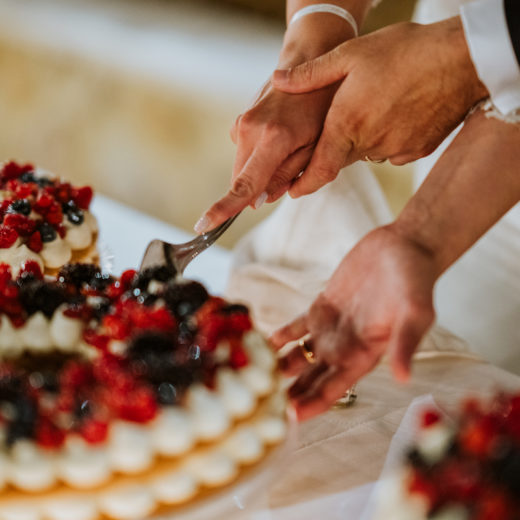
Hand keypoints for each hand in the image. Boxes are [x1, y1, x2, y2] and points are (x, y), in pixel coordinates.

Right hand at [194, 10, 357, 232]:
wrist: (311, 59)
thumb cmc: (323, 105)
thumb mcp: (319, 144)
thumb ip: (290, 175)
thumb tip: (261, 199)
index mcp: (273, 138)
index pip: (245, 184)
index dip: (224, 209)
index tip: (204, 226)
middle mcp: (250, 130)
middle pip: (243, 179)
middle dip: (260, 188)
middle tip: (291, 170)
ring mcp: (242, 124)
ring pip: (244, 168)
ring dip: (261, 171)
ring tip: (290, 149)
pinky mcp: (241, 122)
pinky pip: (245, 153)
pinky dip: (259, 158)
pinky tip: (280, 140)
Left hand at [271, 226, 436, 420]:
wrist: (404, 248)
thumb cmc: (416, 282)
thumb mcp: (415, 312)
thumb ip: (405, 343)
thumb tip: (404, 378)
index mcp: (365, 354)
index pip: (335, 388)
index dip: (314, 403)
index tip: (290, 418)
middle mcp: (345, 346)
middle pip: (312, 378)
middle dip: (290, 393)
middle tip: (260, 404)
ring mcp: (331, 327)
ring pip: (300, 356)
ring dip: (279, 368)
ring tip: (253, 377)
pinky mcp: (321, 306)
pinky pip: (296, 327)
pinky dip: (279, 336)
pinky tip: (261, 343)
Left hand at [272, 17, 487, 197]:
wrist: (463, 59)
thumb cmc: (406, 51)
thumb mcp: (351, 54)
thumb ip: (311, 74)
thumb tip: (278, 81)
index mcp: (346, 125)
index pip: (318, 170)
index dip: (303, 184)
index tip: (293, 191)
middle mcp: (369, 145)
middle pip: (340, 158)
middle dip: (333, 150)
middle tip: (340, 126)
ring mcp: (396, 151)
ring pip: (367, 154)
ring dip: (362, 140)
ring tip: (373, 108)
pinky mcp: (417, 151)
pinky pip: (392, 152)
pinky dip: (387, 139)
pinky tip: (396, 114)